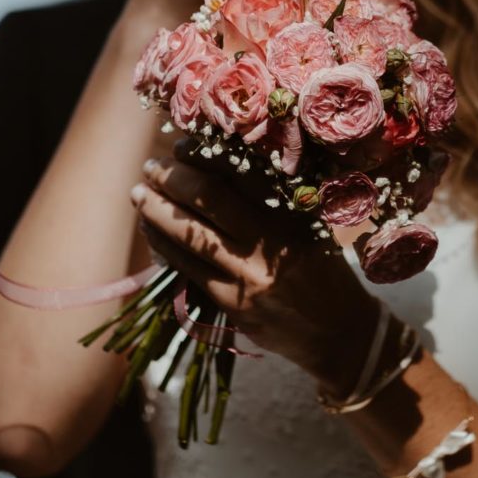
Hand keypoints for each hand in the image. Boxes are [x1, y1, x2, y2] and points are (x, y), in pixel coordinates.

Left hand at [130, 152, 379, 395]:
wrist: (338, 333)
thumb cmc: (325, 271)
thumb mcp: (312, 226)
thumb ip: (274, 200)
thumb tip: (215, 165)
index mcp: (294, 213)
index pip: (241, 172)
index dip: (204, 154)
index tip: (181, 145)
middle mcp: (271, 241)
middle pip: (209, 198)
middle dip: (172, 178)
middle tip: (151, 165)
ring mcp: (249, 275)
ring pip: (190, 234)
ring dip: (156, 211)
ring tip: (139, 194)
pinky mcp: (232, 303)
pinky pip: (186, 268)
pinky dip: (164, 246)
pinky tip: (151, 232)